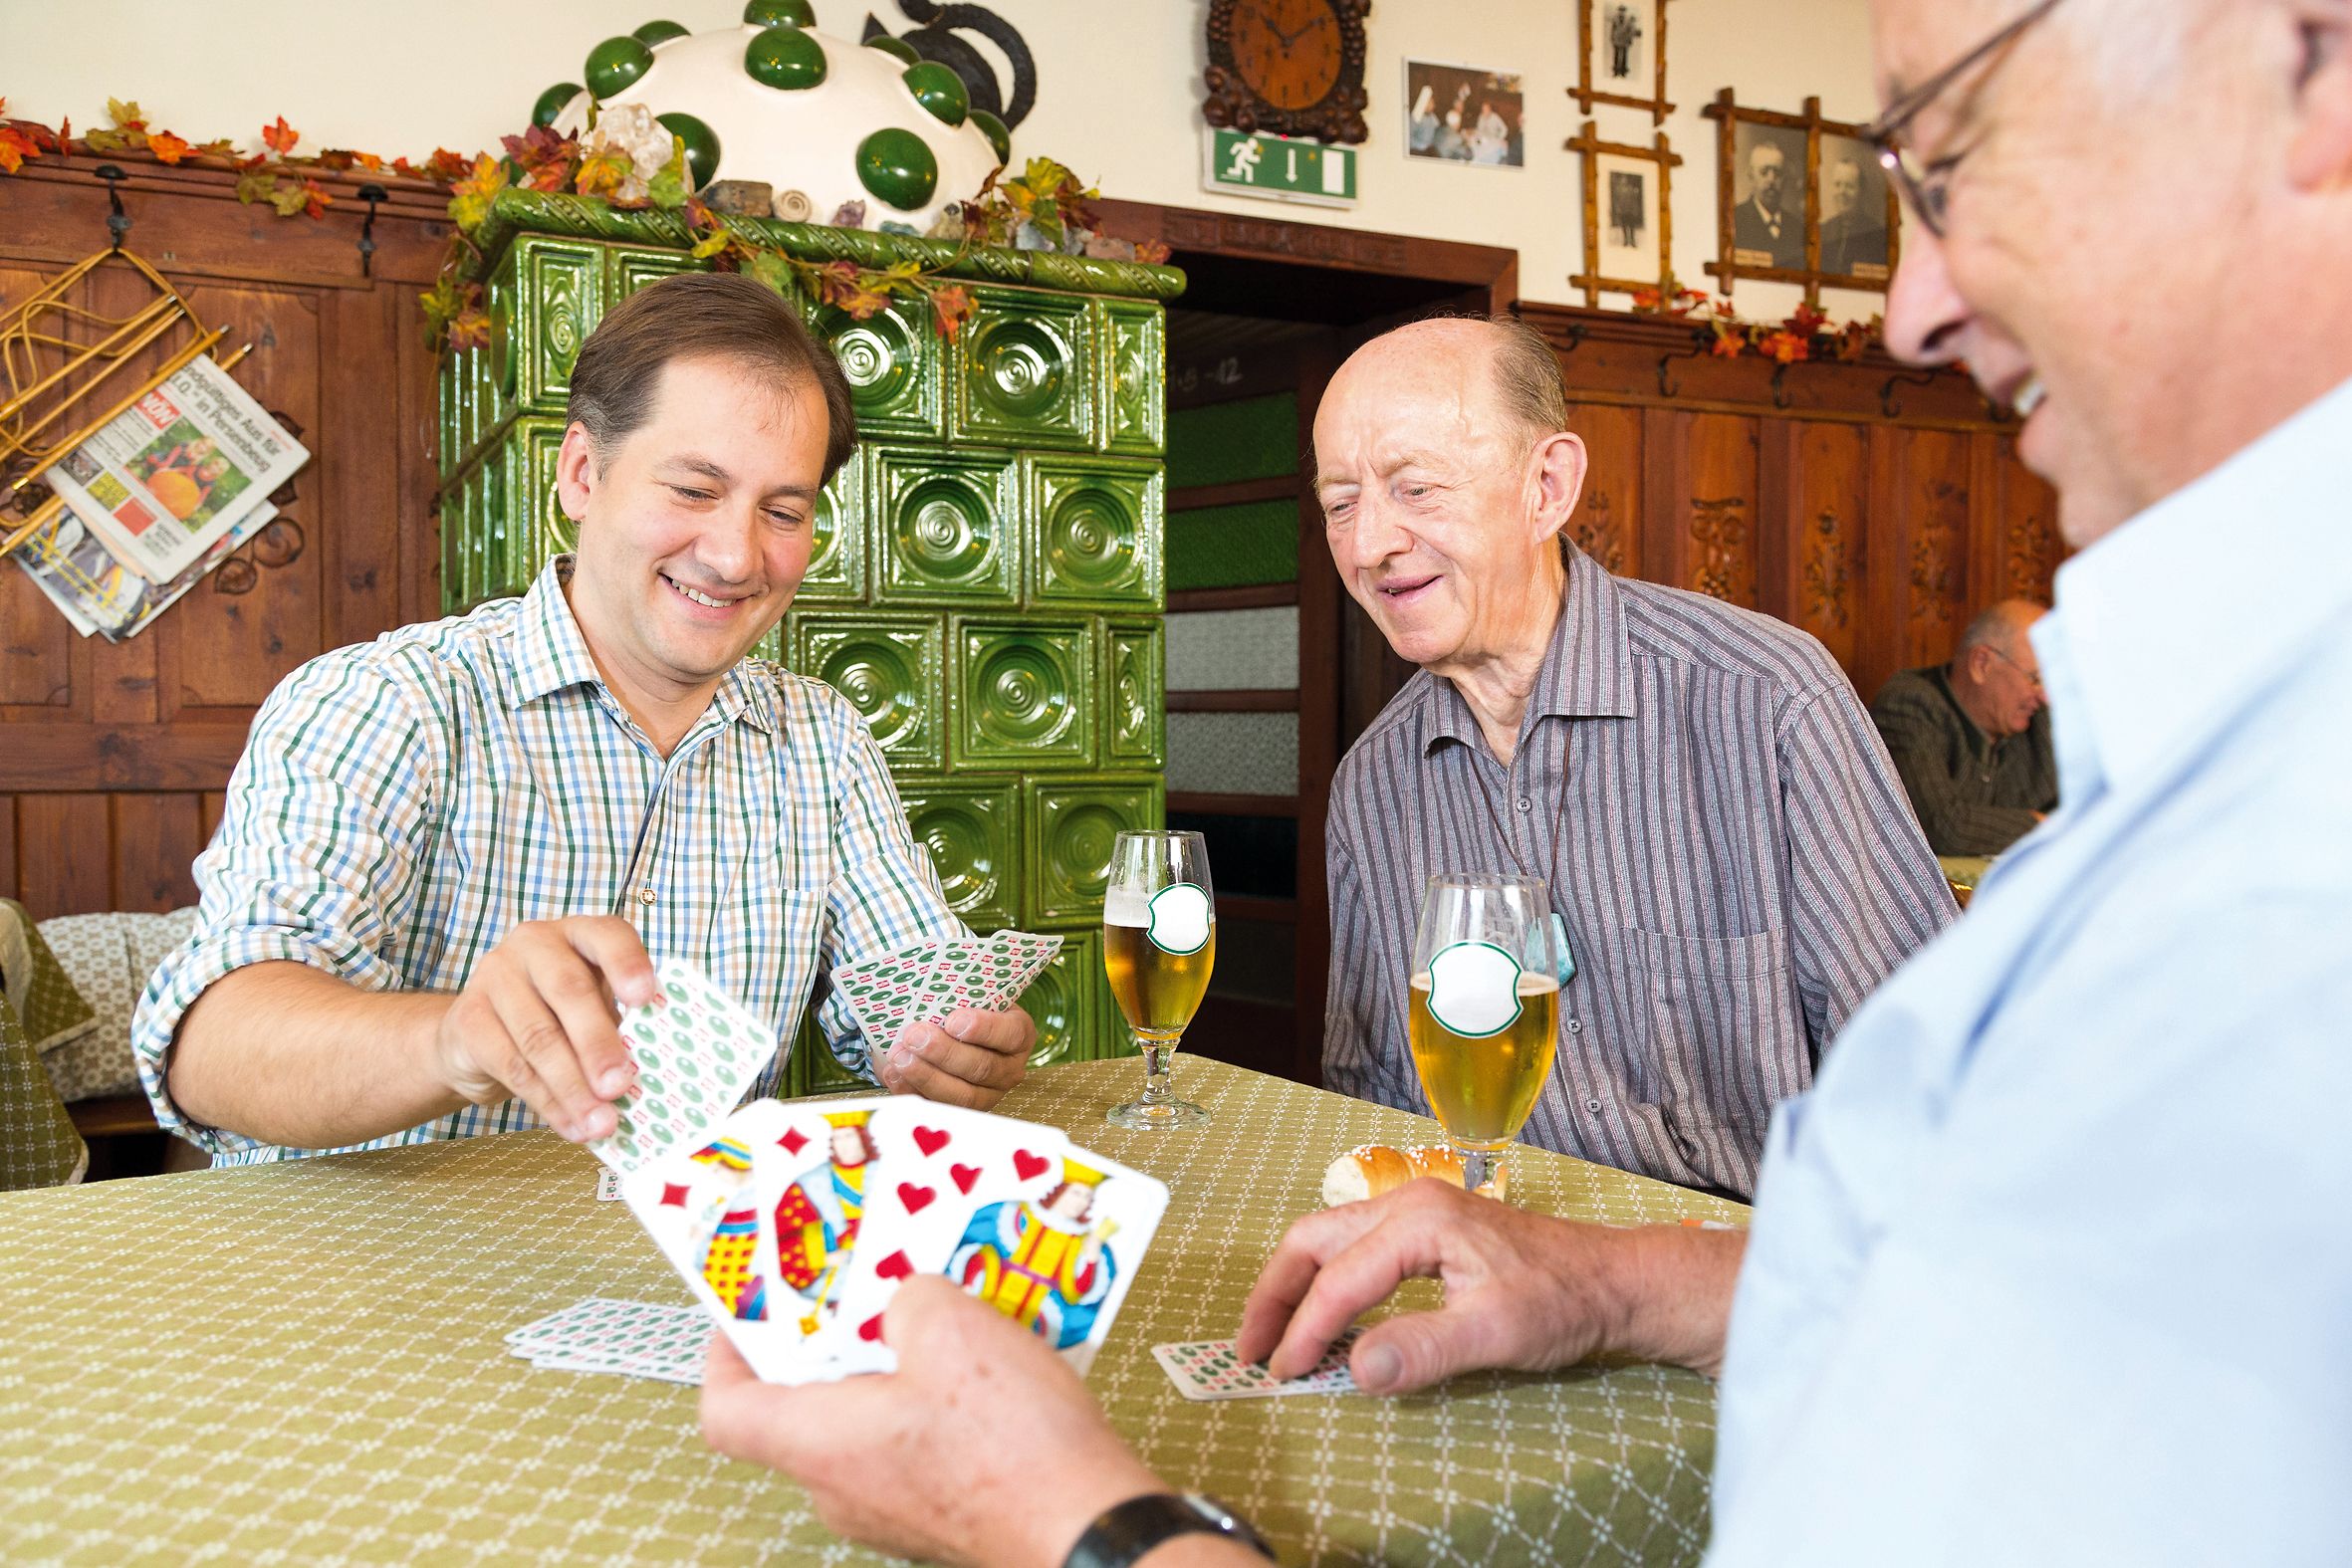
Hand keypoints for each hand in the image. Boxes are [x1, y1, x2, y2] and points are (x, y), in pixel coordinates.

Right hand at [431, 915, 656, 1141]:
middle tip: (619, 1086)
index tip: (646, 998)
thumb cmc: (557, 1018)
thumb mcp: (592, 1010)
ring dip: (574, 1088)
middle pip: (570, 991)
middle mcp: (535, 944)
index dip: (628, 964)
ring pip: (539, 1036)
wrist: (478, 1037)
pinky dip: (547, 1102)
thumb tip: (644, 1076)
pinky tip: (571, 1126)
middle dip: (598, 1044)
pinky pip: (512, 1065)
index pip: (607, 935)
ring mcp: (495, 976)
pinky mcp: (468, 1017)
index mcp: (579, 935)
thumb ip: (617, 1028)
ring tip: (600, 1123)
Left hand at [701, 1277, 1163, 1567]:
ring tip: (939, 1313)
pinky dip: (935, 1399)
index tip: (751, 1309)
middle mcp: (843, 1489)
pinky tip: (986, 1362)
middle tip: (861, 1287)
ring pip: (867, 1422)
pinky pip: (916, 1443)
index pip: (728, 1411)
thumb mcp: (952, 1326)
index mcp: (820, 1445)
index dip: (726, 1353)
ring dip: (893, 1365)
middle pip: (804, 1406)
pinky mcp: (943, 1512)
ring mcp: (893, 1509)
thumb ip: (907, 1297)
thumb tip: (906, 1299)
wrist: (1090, 1529)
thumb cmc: (1014, 1448)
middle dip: (832, 1339)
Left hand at [873, 1004, 1033, 1109]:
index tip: (952, 1020)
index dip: (983, 1029)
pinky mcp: (959, 1110)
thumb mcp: (970, 992)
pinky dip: (911, 1091)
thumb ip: (960, 988)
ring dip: (927, 1076)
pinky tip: (893, 1073)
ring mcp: (986, 1094)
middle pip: (982, 1067)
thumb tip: (927, 968)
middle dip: (945, 1053)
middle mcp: (1008, 1068)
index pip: (1010, 1034)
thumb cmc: (962, 1006)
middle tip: (914, 1035)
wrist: (950, 1030)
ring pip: (961, 1095)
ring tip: (900, 1056)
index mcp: (1018, 1034)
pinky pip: (937, 1107)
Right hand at [1236, 1179, 1656, 1393]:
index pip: (1340, 1280)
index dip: (1305, 1331)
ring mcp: (1417, 1211)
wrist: (1615, 1281)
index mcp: (1419, 1220)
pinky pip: (1353, 1247)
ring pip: (1329, 1239)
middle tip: (1251, 1349)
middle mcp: (1408, 1204)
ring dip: (1295, 1285)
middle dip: (1275, 1295)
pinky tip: (1325, 1315)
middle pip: (1313, 1240)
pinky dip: (1324, 1280)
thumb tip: (1357, 1370)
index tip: (1284, 1375)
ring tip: (1274, 1334)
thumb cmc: (1563, 1302)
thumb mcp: (1497, 1332)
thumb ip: (1424, 1349)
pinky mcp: (1426, 1229)